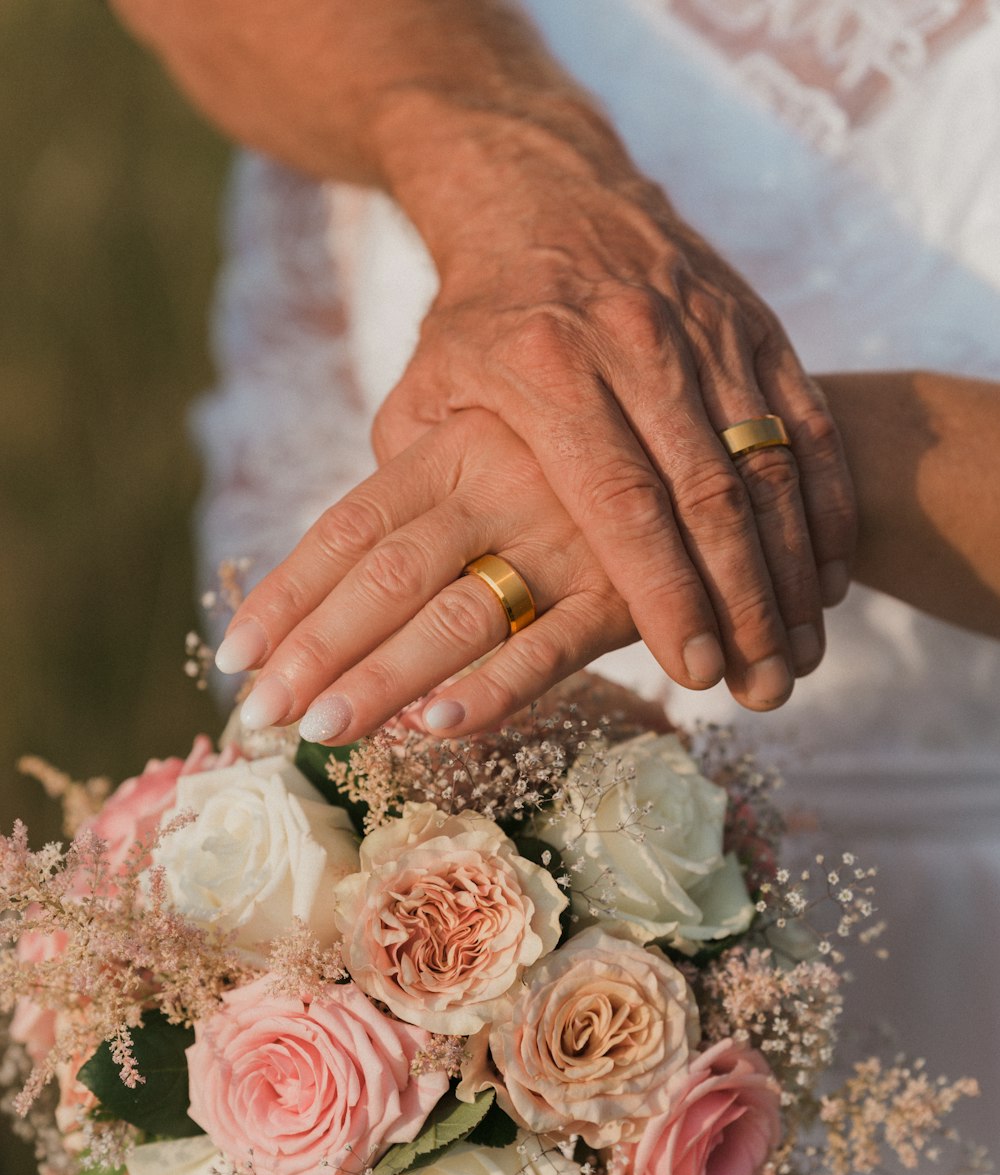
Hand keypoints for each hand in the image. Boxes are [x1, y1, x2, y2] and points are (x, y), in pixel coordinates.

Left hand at [216, 410, 636, 741]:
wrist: (714, 398)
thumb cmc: (579, 422)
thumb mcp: (489, 417)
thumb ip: (419, 471)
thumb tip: (343, 548)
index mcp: (455, 445)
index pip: (348, 527)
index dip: (288, 594)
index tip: (238, 656)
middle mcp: (500, 484)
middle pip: (386, 575)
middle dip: (317, 650)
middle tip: (259, 715)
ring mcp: (563, 536)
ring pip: (457, 616)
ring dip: (382, 680)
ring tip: (321, 731)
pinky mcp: (625, 590)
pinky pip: (553, 647)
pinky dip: (494, 687)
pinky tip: (437, 726)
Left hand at [374, 170, 856, 708]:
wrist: (544, 188)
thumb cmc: (476, 319)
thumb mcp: (424, 394)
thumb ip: (416, 491)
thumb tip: (400, 600)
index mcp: (547, 367)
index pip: (620, 499)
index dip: (663, 589)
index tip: (693, 669)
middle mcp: (635, 344)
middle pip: (708, 493)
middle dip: (742, 601)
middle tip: (761, 688)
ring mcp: (705, 330)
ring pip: (768, 466)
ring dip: (791, 571)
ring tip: (798, 658)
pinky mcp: (754, 325)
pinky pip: (808, 426)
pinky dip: (827, 506)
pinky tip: (831, 580)